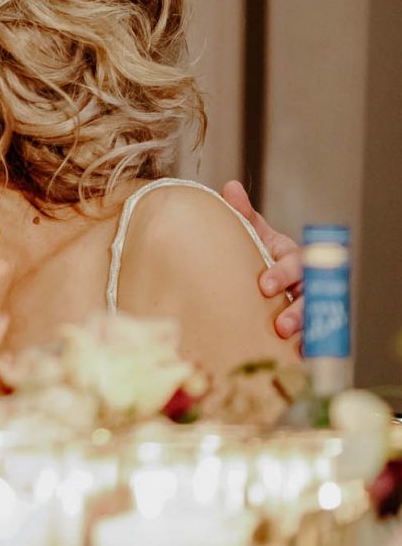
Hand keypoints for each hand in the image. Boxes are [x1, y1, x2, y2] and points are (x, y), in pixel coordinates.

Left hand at [222, 179, 301, 340]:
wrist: (254, 279)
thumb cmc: (256, 251)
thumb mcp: (252, 234)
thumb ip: (243, 214)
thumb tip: (230, 187)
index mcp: (292, 256)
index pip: (295, 262)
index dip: (283, 273)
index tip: (264, 285)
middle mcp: (305, 280)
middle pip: (310, 294)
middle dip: (298, 309)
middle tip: (280, 324)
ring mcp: (308, 303)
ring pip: (315, 317)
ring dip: (304, 330)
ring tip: (287, 341)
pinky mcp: (307, 324)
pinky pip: (314, 337)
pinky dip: (309, 348)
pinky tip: (299, 358)